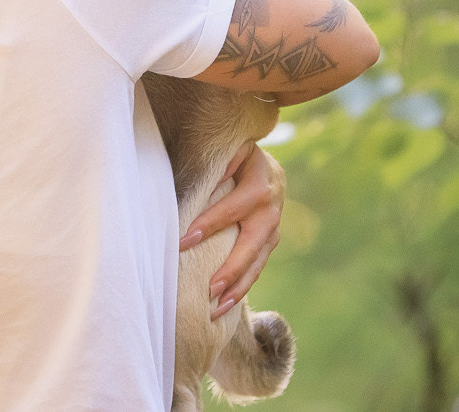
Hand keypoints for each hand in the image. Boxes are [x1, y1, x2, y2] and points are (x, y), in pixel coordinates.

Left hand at [179, 143, 284, 317]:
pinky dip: (242, 286)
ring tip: (216, 307)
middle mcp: (271, 208)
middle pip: (253, 243)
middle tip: (209, 288)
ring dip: (238, 287)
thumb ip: (218, 164)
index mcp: (260, 182)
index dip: (209, 224)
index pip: (233, 207)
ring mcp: (274, 228)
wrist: (266, 166)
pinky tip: (225, 303)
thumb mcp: (232, 150)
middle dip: (231, 267)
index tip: (184, 240)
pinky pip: (257, 267)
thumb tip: (200, 183)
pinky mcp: (270, 243)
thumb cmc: (238, 156)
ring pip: (258, 262)